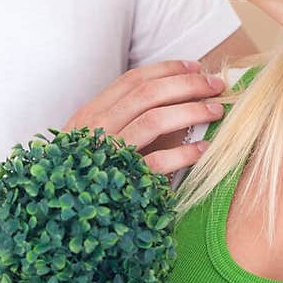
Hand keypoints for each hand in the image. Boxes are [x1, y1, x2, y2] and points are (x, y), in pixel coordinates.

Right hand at [64, 59, 224, 174]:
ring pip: (155, 120)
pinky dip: (185, 153)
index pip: (132, 80)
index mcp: (91, 114)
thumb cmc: (90, 176)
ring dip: (191, 111)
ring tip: (216, 111)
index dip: (168, 69)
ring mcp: (108, 154)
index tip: (196, 67)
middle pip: (148, 94)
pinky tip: (204, 149)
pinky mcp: (123, 181)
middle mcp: (97, 129)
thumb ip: (129, 120)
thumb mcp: (100, 140)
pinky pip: (159, 161)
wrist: (66, 215)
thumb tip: (180, 99)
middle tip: (215, 85)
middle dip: (187, 84)